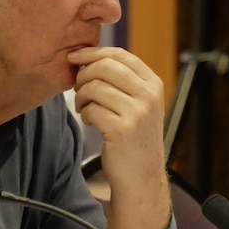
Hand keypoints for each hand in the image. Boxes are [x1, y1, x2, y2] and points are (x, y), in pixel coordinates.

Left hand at [67, 47, 164, 178]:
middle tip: (78, 88)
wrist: (142, 176)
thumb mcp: (139, 104)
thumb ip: (123, 80)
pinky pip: (90, 109)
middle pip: (104, 67)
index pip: (120, 55)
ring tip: (83, 108)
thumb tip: (88, 56)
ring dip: (81, 97)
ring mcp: (137, 113)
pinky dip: (84, 114)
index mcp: (153, 84)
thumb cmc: (134, 136)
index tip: (75, 56)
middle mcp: (148, 95)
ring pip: (94, 87)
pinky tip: (90, 122)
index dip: (93, 52)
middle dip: (83, 75)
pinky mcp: (121, 130)